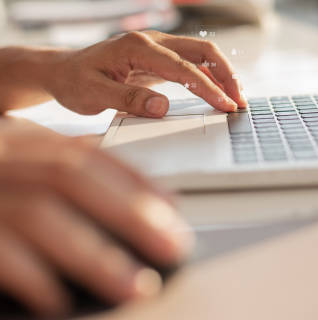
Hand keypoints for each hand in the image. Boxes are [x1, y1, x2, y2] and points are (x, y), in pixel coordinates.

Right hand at [0, 119, 193, 315]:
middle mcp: (0, 157)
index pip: (87, 155)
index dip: (135, 182)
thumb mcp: (18, 166)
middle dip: (131, 213)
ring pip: (41, 215)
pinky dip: (32, 276)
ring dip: (95, 254)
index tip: (174, 210)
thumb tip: (153, 201)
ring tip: (136, 286)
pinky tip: (60, 303)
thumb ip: (68, 175)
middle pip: (73, 177)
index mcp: (19, 141)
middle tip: (173, 248)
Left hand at [45, 30, 246, 116]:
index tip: (225, 106)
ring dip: (222, 74)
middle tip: (240, 101)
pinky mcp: (160, 58)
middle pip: (202, 51)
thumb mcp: (93, 95)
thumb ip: (128, 100)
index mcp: (137, 46)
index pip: (182, 67)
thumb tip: (162, 107)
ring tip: (237, 98)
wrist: (62, 71)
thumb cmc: (74, 82)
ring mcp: (158, 47)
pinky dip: (210, 76)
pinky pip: (193, 63)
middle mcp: (152, 41)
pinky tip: (220, 91)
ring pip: (201, 54)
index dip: (208, 87)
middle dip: (226, 75)